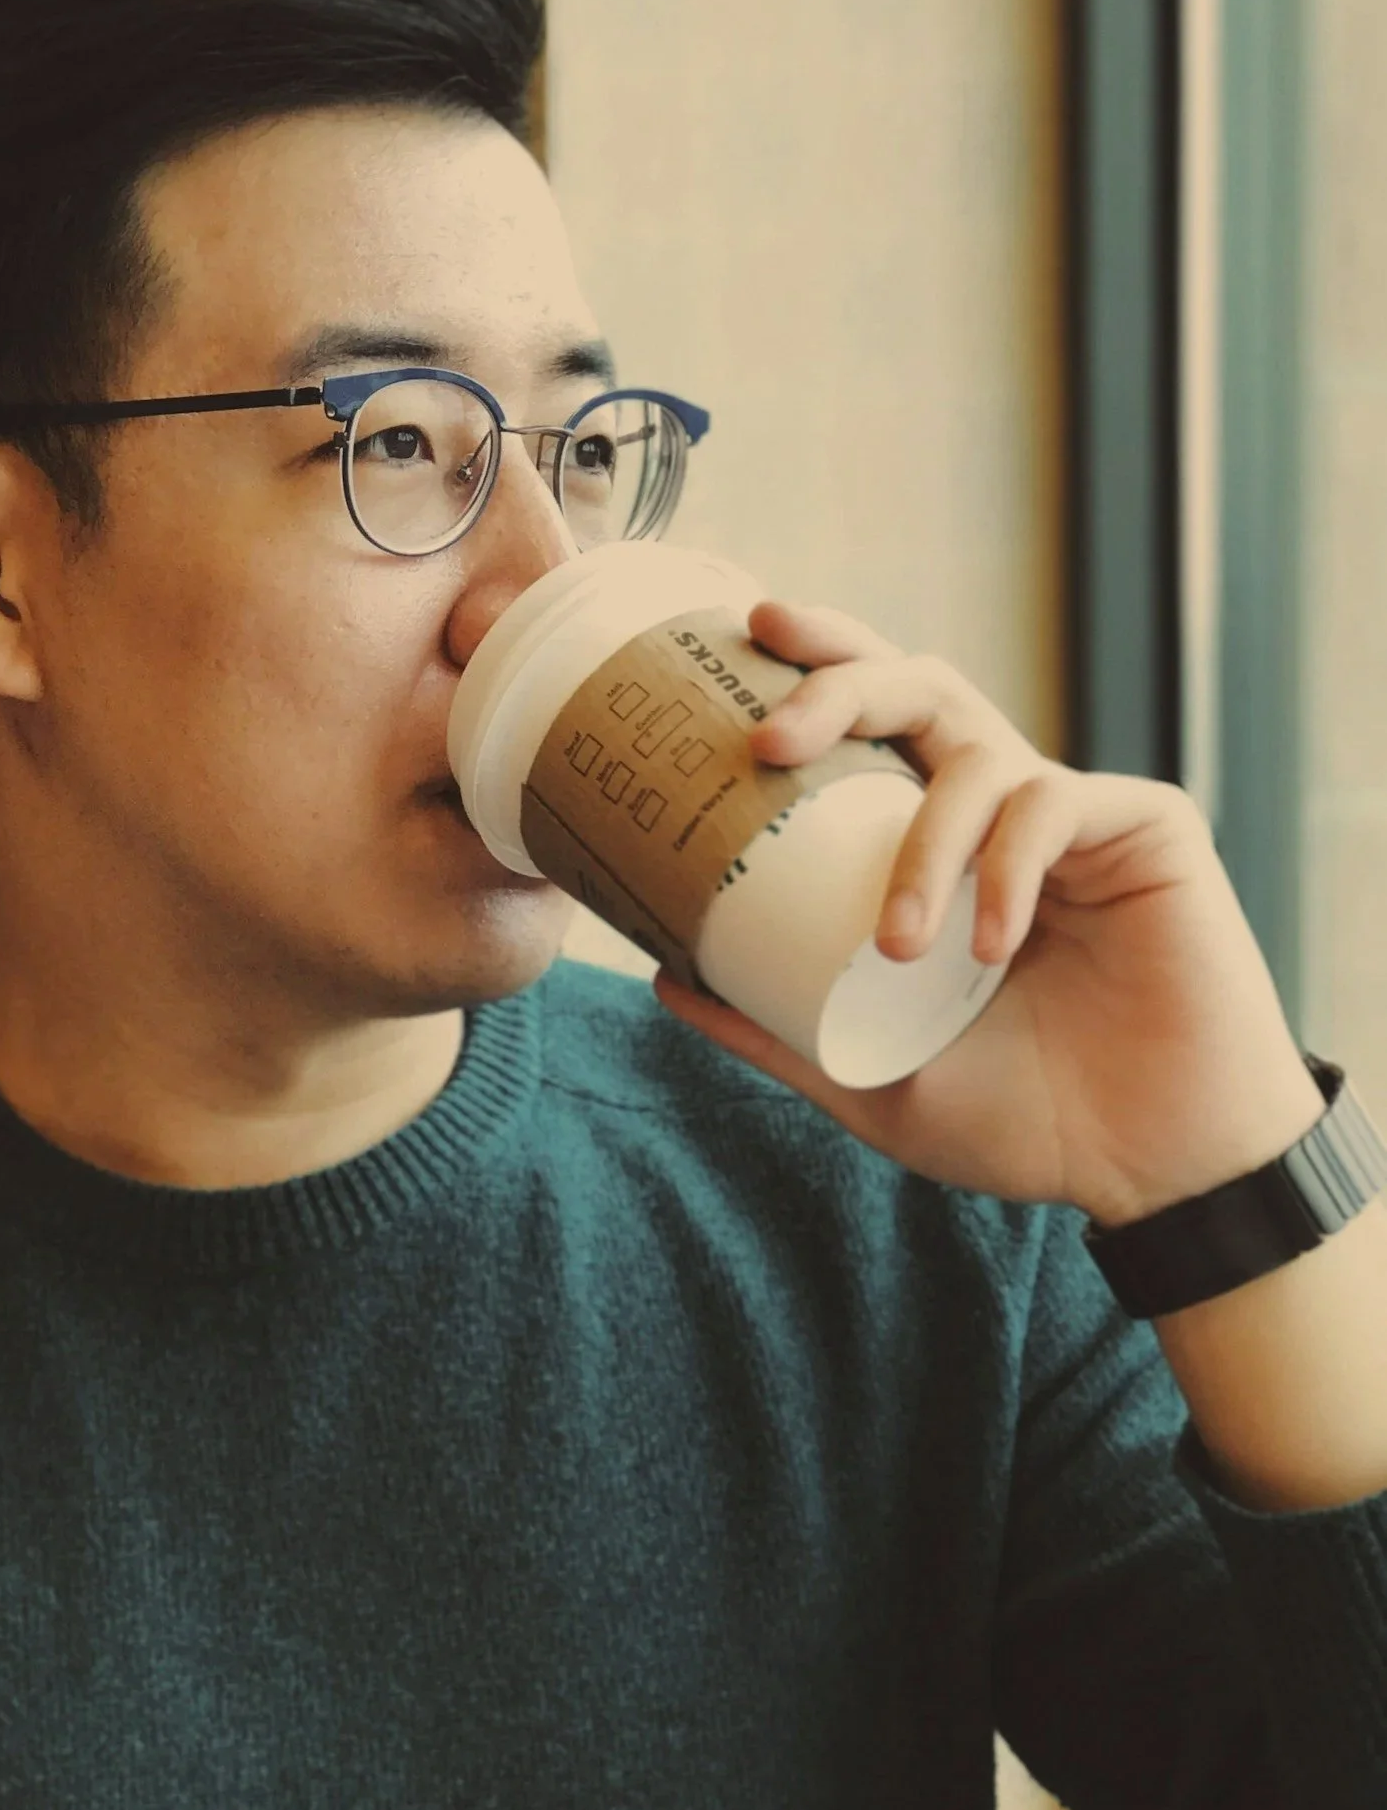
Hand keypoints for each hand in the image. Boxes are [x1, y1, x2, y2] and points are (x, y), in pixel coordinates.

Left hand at [654, 601, 1325, 1224]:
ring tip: (900, 944)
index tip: (741, 641)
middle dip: (838, 687)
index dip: (811, 672)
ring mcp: (1072, 815)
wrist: (1145, 1167)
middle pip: (916, 690)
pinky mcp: (1144, 826)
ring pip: (977, 755)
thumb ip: (773, 1027)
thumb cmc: (1021, 1119)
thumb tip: (664, 977)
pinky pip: (1054, 806)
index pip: (867, 731)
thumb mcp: (868, 1078)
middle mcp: (999, 811)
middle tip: (770, 739)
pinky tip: (993, 947)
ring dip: (921, 845)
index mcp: (935, 847)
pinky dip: (1006, 871)